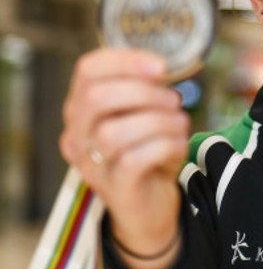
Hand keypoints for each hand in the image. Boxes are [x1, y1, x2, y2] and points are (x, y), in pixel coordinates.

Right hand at [59, 48, 190, 268]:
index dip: (125, 60)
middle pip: (97, 98)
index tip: (161, 66)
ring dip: (159, 121)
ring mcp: (91, 165)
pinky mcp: (114, 188)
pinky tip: (178, 146)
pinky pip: (133, 160)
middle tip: (173, 100)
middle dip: (145, 92)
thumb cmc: (149, 153)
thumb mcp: (148, 114)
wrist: (151, 208)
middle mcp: (77, 135)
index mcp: (83, 109)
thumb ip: (148, 89)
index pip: (87, 70)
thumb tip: (162, 66)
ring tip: (179, 125)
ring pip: (114, 132)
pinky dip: (165, 146)